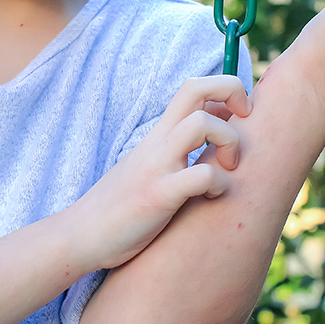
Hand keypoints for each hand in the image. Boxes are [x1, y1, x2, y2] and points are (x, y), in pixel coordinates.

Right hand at [71, 75, 250, 269]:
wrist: (81, 235)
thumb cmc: (120, 207)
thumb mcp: (149, 168)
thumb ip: (175, 153)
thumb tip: (210, 148)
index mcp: (159, 135)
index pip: (194, 88)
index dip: (225, 91)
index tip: (238, 120)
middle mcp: (159, 142)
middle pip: (197, 87)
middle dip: (233, 92)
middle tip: (243, 124)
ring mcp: (158, 167)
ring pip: (201, 124)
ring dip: (229, 141)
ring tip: (230, 168)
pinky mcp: (158, 196)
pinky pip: (200, 176)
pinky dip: (218, 184)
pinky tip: (211, 197)